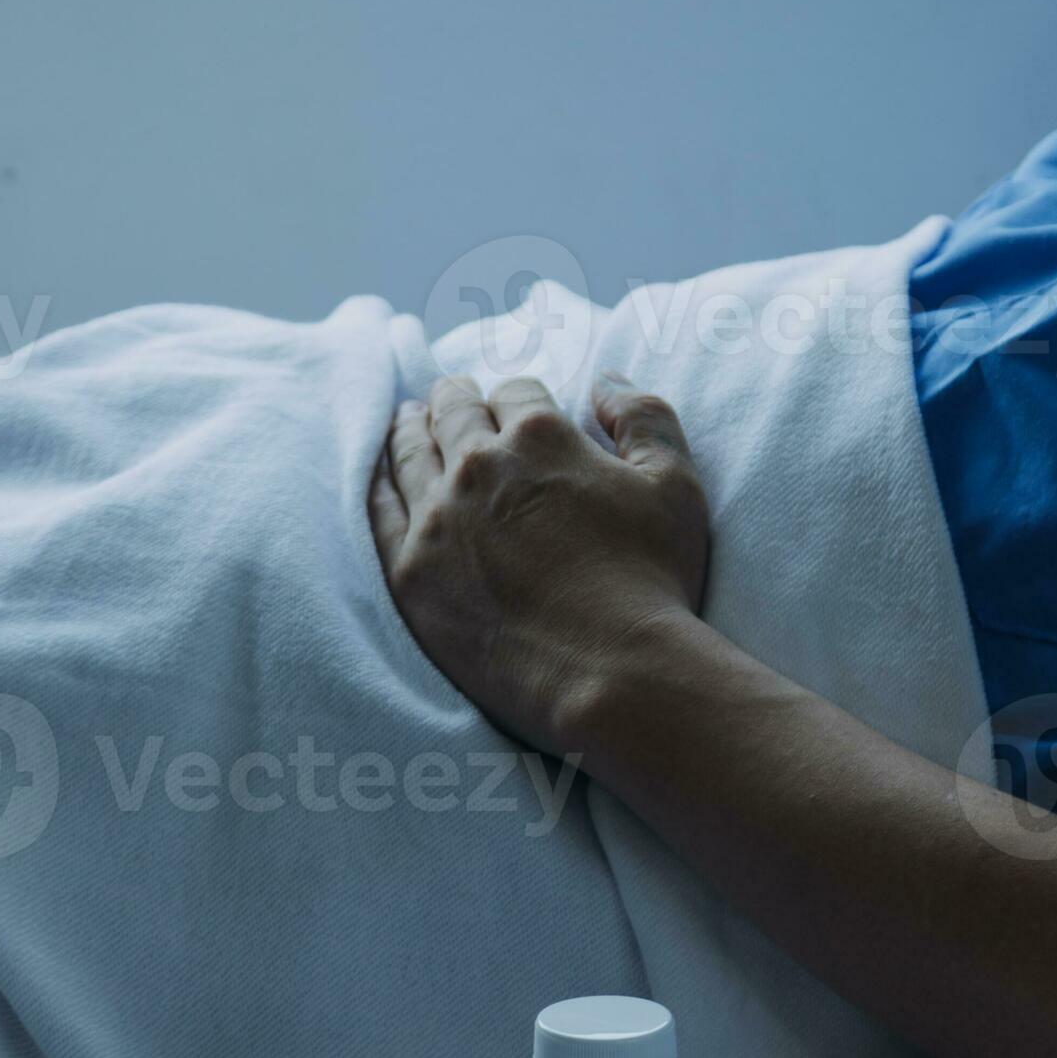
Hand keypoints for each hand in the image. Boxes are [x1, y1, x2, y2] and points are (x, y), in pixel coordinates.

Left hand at [373, 373, 710, 753]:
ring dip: (410, 429)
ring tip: (408, 421)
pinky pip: (381, 510)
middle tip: (449, 396)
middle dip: (455, 399)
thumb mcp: (676, 486)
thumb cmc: (654, 583)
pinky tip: (382, 476)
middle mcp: (478, 466)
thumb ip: (644, 418)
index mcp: (540, 436)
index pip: (516, 395)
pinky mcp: (410, 572)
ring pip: (409, 453)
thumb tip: (605, 381)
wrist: (611, 675)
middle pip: (454, 414)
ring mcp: (437, 519)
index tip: (516, 409)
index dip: (520, 399)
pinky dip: (380, 482)